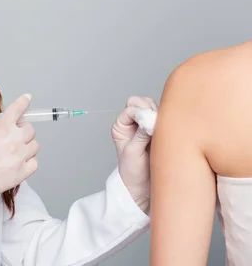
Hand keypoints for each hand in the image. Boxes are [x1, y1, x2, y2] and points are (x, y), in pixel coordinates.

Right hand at [0, 94, 38, 214]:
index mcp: (1, 130)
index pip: (17, 110)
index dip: (23, 102)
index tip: (27, 98)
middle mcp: (14, 142)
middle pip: (29, 128)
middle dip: (22, 127)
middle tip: (12, 131)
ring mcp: (19, 159)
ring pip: (34, 145)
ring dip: (27, 143)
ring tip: (16, 147)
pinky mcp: (21, 174)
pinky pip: (35, 163)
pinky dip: (30, 160)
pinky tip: (20, 160)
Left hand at [111, 96, 157, 212]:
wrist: (143, 189)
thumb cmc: (133, 172)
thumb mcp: (133, 152)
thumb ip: (140, 134)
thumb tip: (149, 119)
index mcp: (121, 126)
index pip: (131, 108)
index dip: (140, 113)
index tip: (148, 123)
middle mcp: (133, 123)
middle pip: (142, 103)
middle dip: (150, 110)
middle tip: (156, 125)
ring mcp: (147, 126)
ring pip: (154, 108)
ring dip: (159, 115)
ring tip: (161, 132)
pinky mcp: (160, 131)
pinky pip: (165, 119)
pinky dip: (167, 121)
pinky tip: (170, 132)